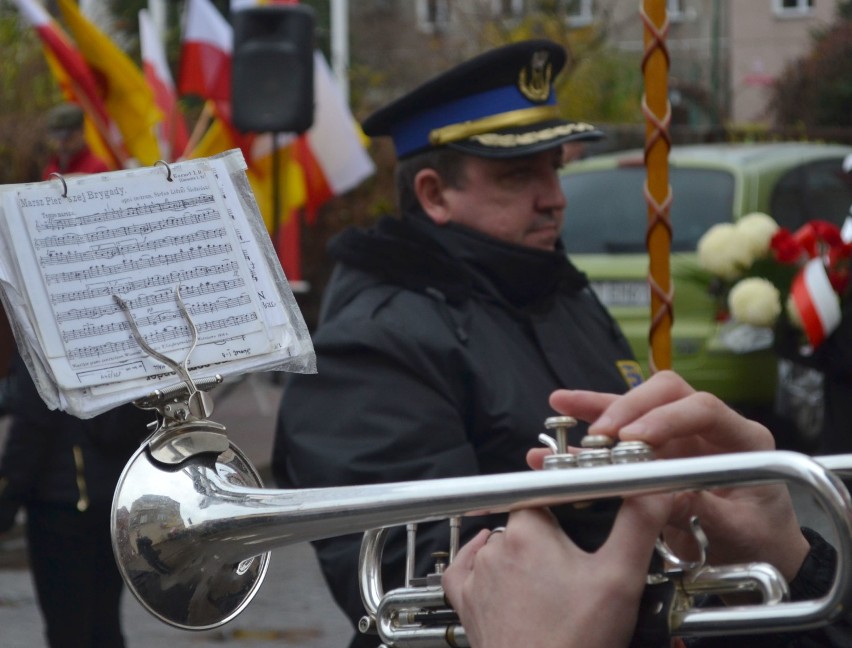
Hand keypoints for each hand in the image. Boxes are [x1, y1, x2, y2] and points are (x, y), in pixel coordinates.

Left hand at [443, 497, 669, 647]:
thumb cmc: (576, 640)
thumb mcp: (620, 579)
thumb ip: (637, 526)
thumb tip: (655, 491)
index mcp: (529, 531)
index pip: (546, 496)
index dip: (568, 507)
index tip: (584, 520)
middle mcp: (495, 547)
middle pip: (525, 524)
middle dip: (549, 538)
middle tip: (575, 567)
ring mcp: (476, 575)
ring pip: (499, 546)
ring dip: (520, 556)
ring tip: (549, 584)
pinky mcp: (465, 602)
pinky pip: (463, 571)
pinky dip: (476, 566)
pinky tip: (494, 571)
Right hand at [539, 371, 809, 581]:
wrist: (759, 555)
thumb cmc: (758, 541)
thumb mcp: (734, 532)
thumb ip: (697, 511)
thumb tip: (650, 495)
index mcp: (742, 440)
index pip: (703, 409)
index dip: (665, 418)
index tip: (633, 437)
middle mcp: (709, 429)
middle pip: (666, 394)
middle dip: (628, 407)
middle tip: (601, 433)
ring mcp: (681, 437)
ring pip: (637, 407)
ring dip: (599, 406)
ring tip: (562, 404)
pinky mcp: (657, 452)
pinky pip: (620, 436)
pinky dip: (590, 436)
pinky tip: (561, 433)